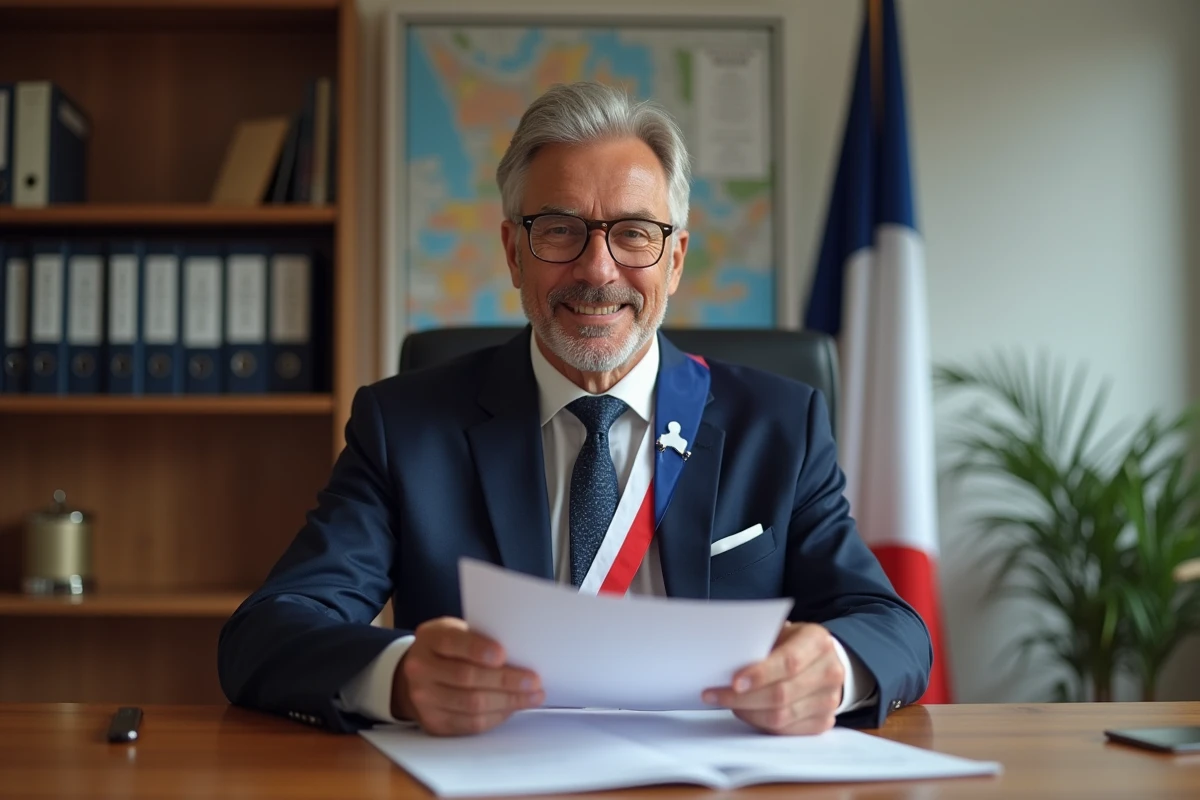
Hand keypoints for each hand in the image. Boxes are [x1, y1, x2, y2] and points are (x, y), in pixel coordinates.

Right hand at [391, 617, 544, 735]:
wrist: (418, 675)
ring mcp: (425, 699)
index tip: (503, 654)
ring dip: (508, 702)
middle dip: (505, 681)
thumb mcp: (457, 632)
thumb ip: (480, 638)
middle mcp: (421, 669)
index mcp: (430, 639)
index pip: (453, 643)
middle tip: (533, 681)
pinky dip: (497, 716)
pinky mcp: (434, 722)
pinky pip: (470, 724)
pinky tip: (512, 708)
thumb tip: (519, 654)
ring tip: (532, 697)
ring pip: (471, 704)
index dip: (478, 649)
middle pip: (466, 677)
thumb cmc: (448, 650)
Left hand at [702, 622, 843, 734]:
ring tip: (727, 702)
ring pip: (781, 717)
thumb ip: (761, 643)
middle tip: (715, 694)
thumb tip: (726, 660)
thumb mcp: (781, 632)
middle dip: (743, 698)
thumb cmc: (793, 643)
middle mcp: (830, 671)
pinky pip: (785, 731)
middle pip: (782, 694)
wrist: (823, 661)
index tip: (733, 682)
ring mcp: (829, 700)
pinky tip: (746, 712)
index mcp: (818, 642)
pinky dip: (760, 723)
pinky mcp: (823, 722)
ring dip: (748, 712)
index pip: (789, 662)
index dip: (760, 674)